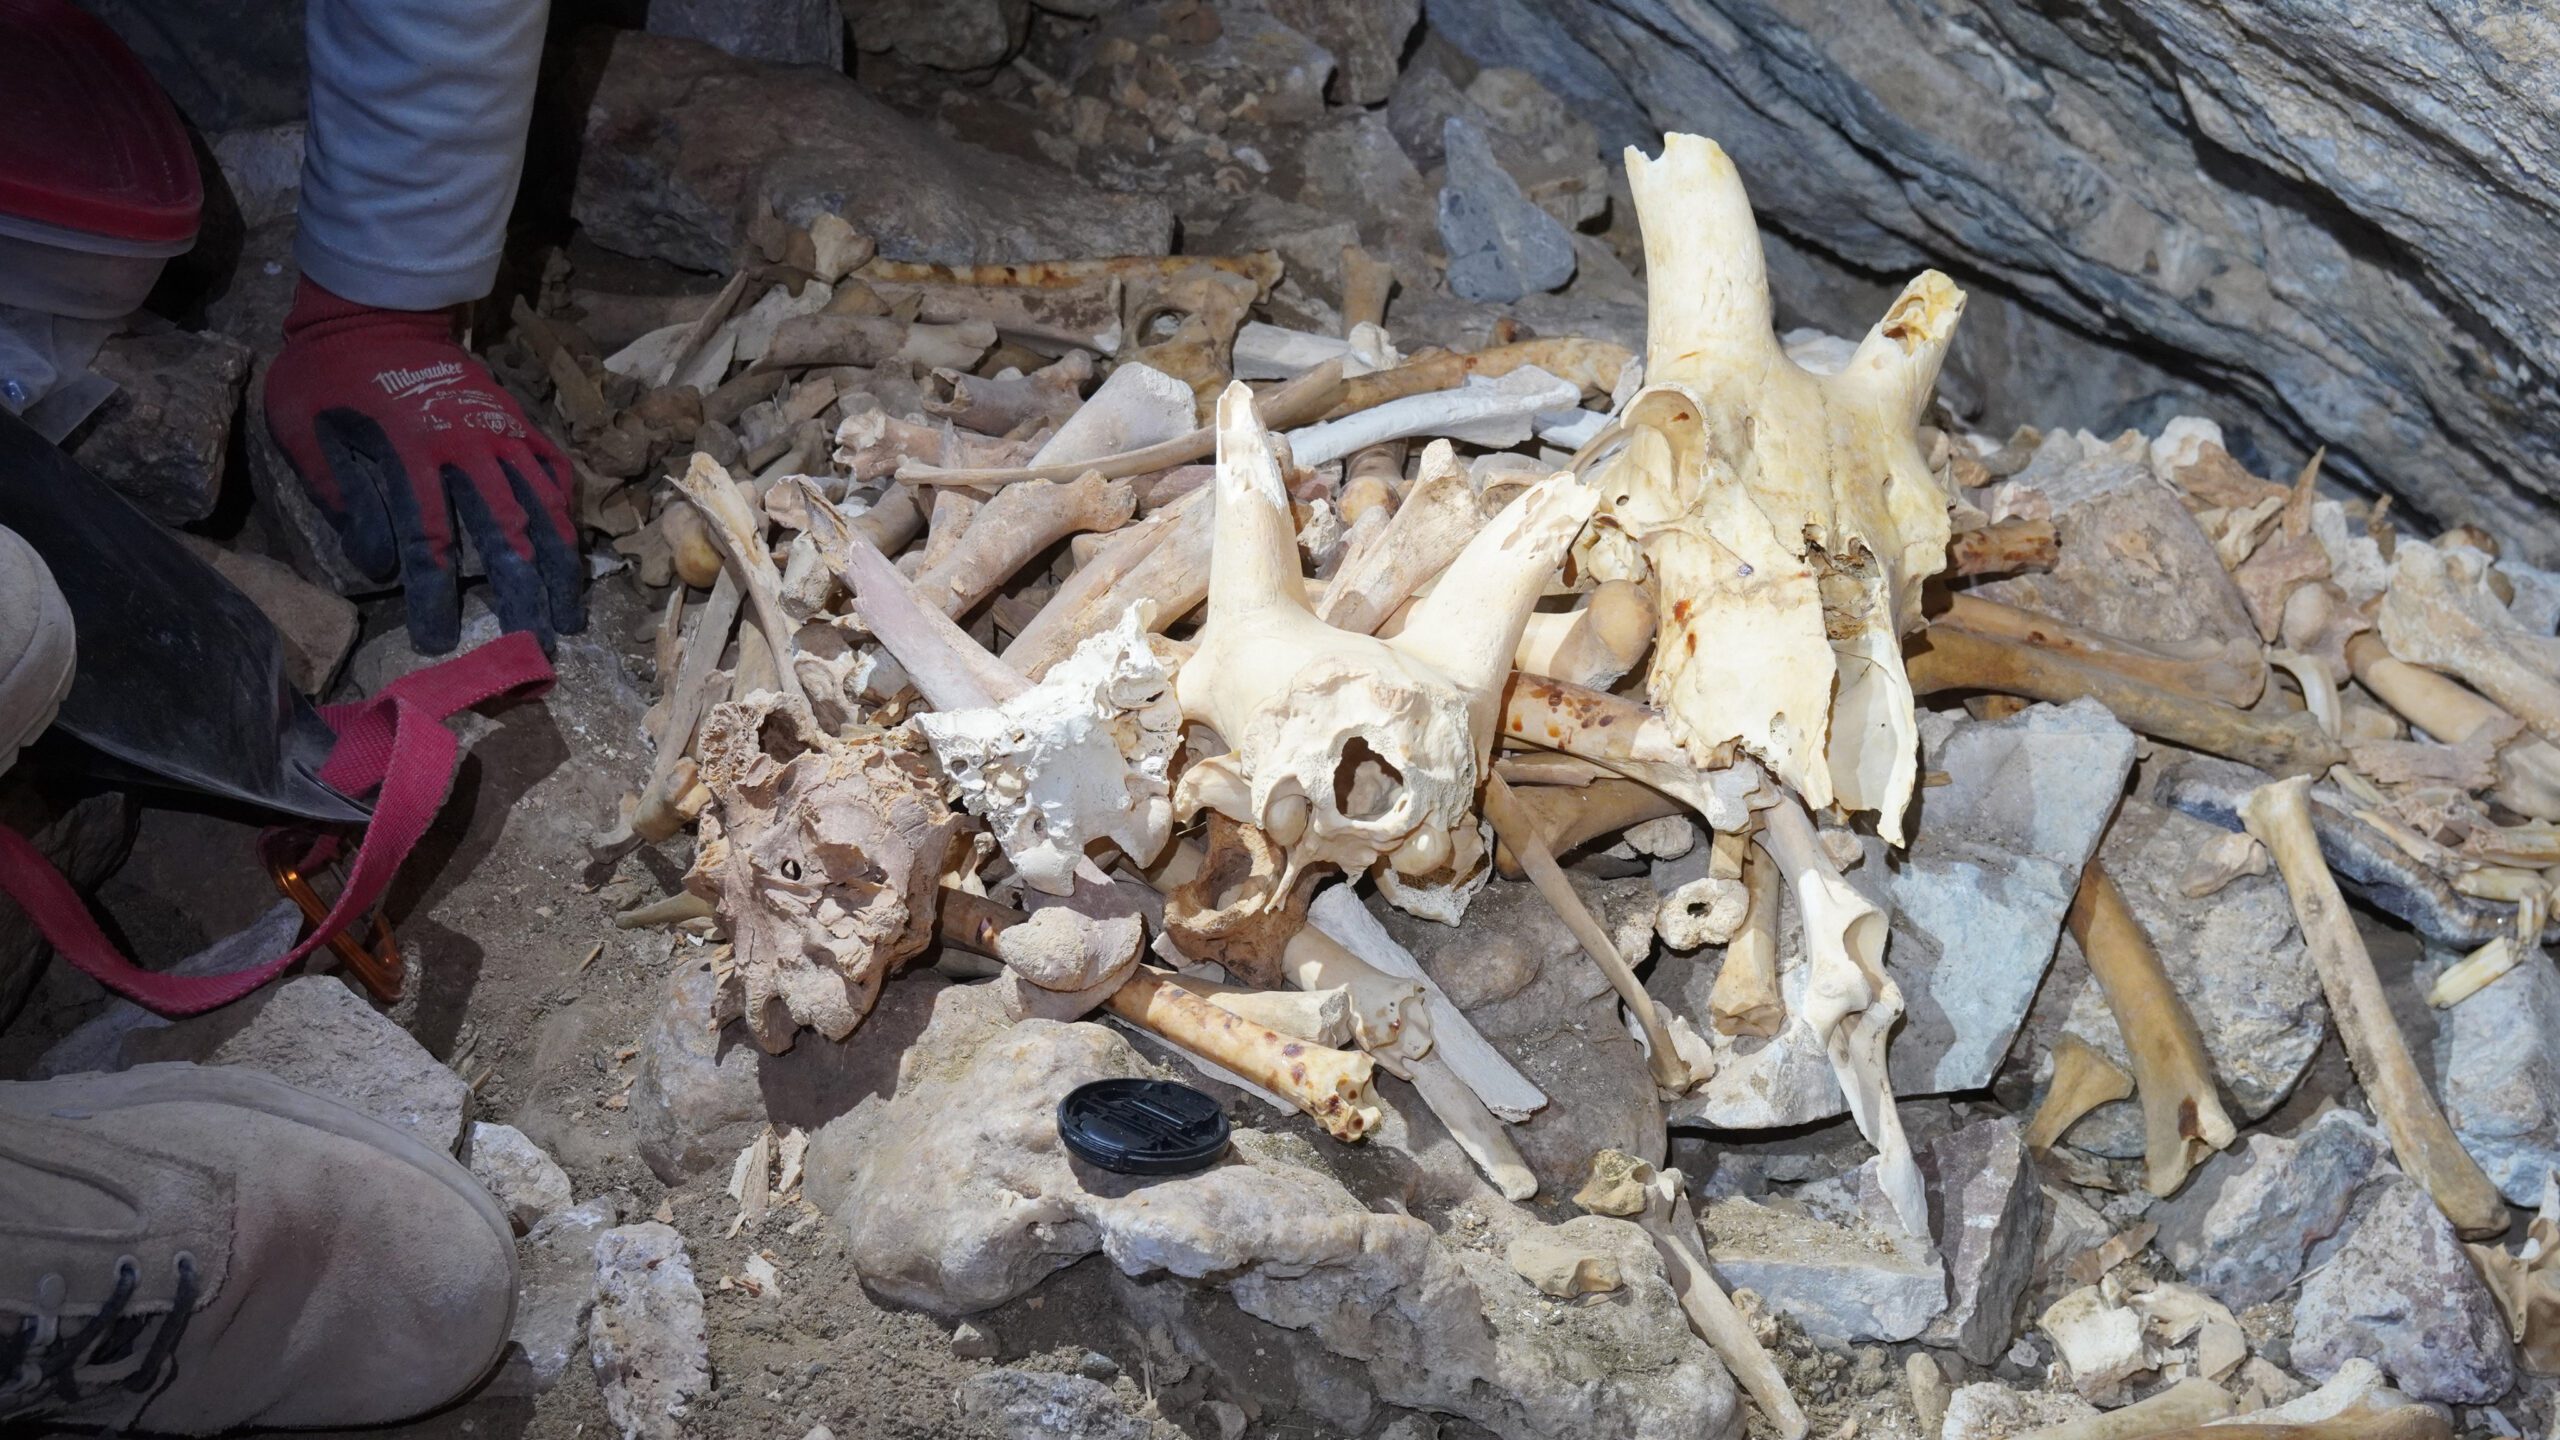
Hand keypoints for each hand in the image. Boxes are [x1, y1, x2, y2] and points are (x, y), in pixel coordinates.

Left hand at [264, 278, 583, 653]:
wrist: (375, 310)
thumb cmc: (328, 375)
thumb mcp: (305, 430)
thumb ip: (342, 495)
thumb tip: (377, 564)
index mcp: (412, 453)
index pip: (430, 541)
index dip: (437, 597)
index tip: (439, 642)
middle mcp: (468, 448)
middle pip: (506, 534)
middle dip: (523, 596)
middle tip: (534, 648)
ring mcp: (501, 433)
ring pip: (544, 506)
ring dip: (560, 565)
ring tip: (571, 614)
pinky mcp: (518, 421)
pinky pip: (553, 469)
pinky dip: (566, 509)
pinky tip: (571, 546)